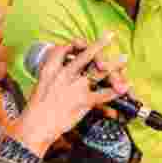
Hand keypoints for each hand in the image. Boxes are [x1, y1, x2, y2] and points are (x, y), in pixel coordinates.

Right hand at [11, 36, 129, 156]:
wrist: (35, 126)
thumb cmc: (35, 110)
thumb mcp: (39, 87)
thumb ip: (52, 78)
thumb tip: (60, 73)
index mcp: (50, 70)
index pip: (61, 50)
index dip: (72, 45)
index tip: (79, 43)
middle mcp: (64, 75)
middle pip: (85, 55)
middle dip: (99, 45)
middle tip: (110, 36)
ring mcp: (75, 87)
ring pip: (98, 72)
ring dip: (114, 65)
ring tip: (124, 59)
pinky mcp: (83, 101)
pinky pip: (104, 94)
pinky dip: (116, 90)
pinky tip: (126, 87)